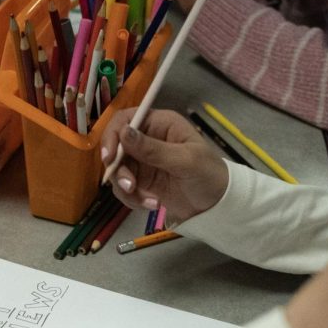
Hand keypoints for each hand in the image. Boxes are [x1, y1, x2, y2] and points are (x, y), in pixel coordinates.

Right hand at [101, 108, 228, 220]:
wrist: (217, 207)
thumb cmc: (208, 175)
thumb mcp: (184, 160)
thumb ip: (153, 149)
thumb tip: (124, 132)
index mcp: (160, 124)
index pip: (125, 120)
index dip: (113, 135)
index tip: (109, 157)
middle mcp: (148, 140)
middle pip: (116, 148)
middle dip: (119, 170)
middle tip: (130, 186)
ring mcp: (143, 162)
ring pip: (117, 171)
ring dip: (127, 189)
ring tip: (150, 201)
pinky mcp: (141, 183)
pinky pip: (124, 189)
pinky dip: (133, 200)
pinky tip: (153, 204)